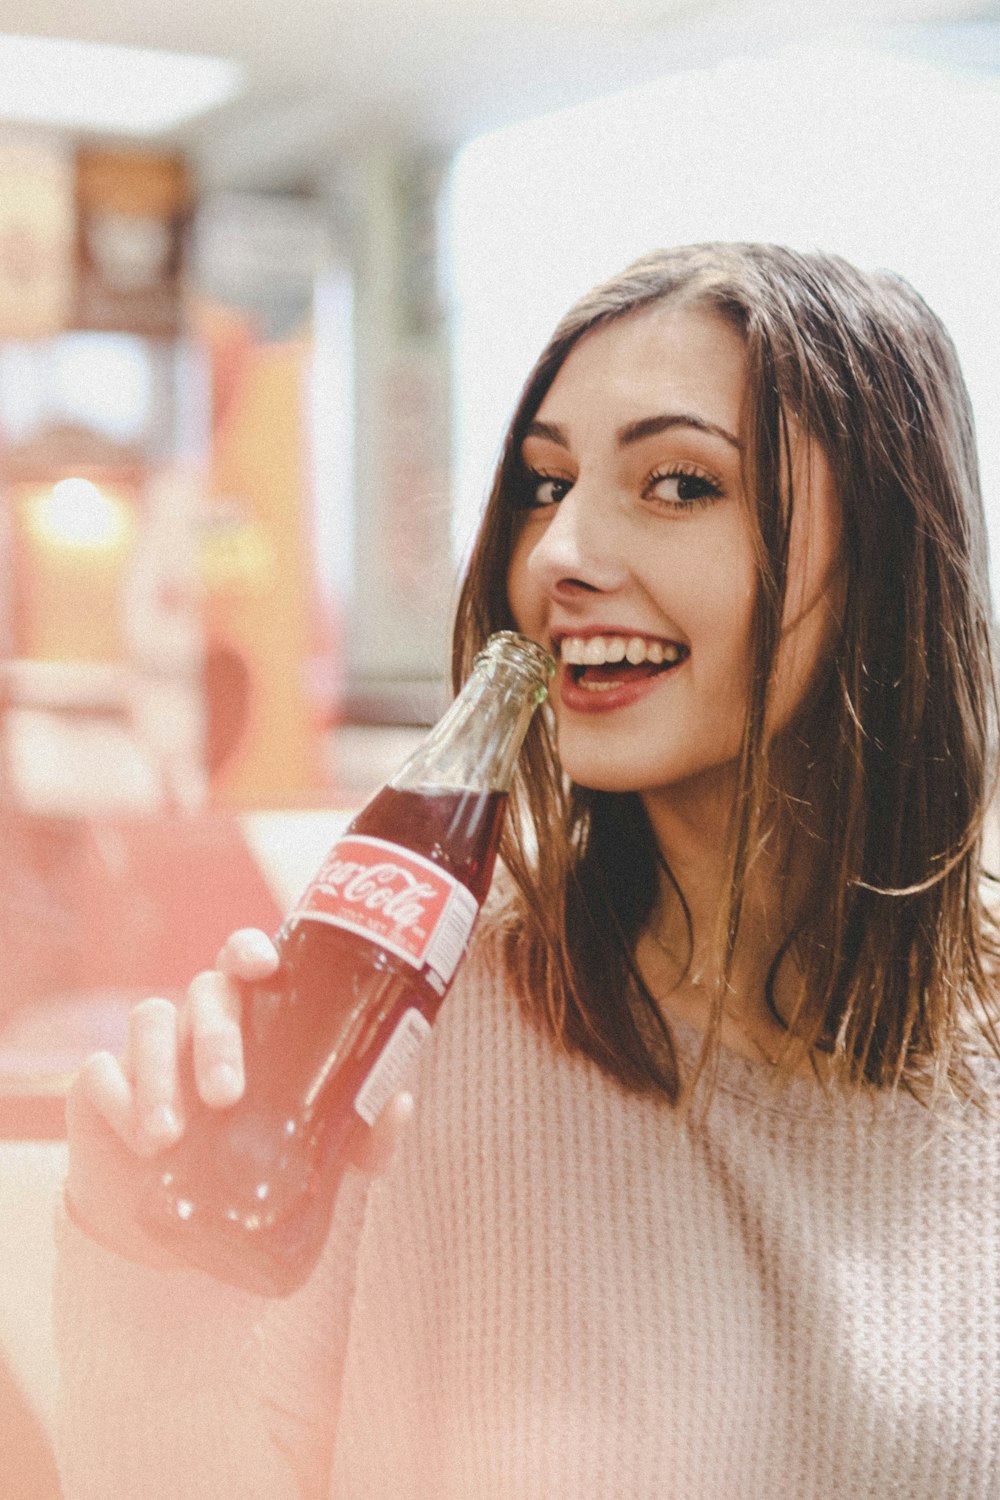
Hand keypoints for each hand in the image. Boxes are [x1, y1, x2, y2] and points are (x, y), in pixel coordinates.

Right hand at [65, 928, 413, 1269]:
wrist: (180, 1230)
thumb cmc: (259, 1168)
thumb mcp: (318, 1161)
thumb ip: (363, 1135)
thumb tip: (398, 1102)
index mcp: (253, 1018)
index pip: (246, 960)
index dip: (251, 949)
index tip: (266, 965)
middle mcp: (200, 1019)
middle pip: (206, 992)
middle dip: (216, 1038)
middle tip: (227, 1095)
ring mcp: (148, 1049)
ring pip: (150, 1023)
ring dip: (158, 1076)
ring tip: (169, 1138)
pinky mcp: (100, 1084)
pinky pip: (101, 1074)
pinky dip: (118, 1100)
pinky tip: (135, 1136)